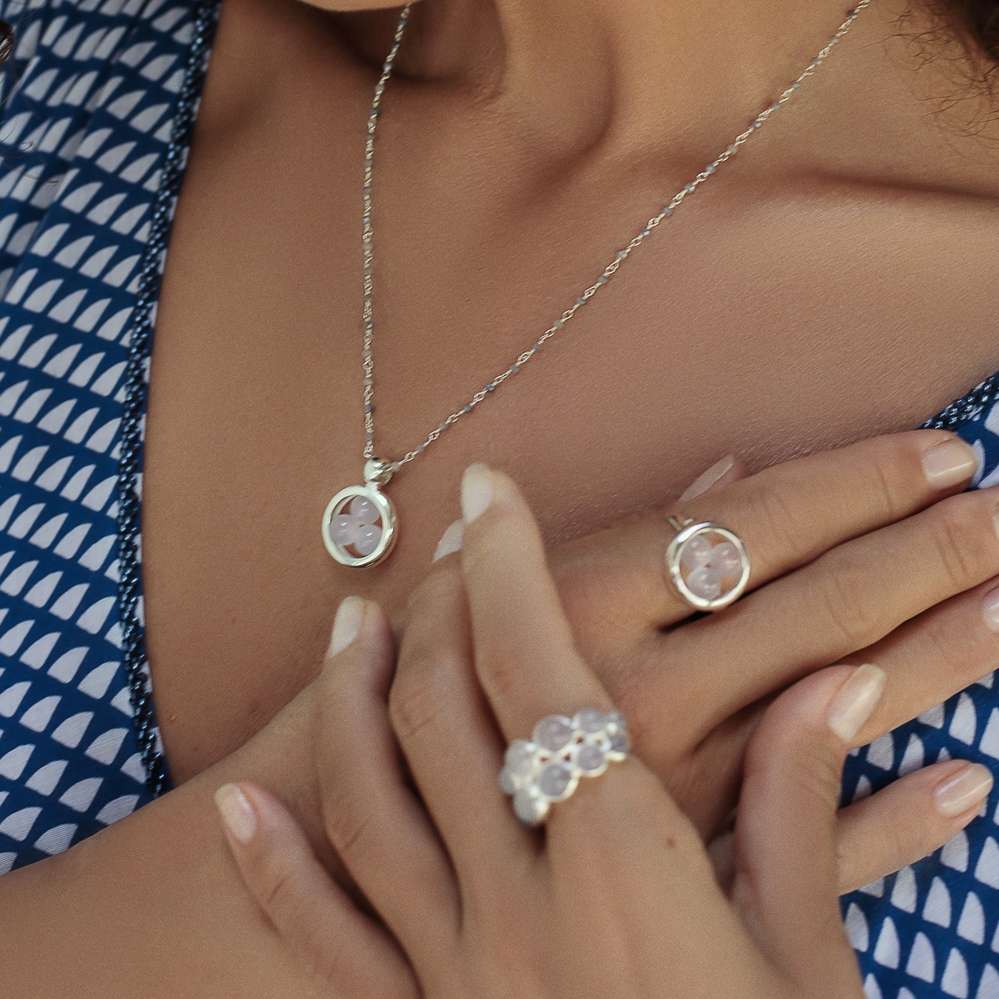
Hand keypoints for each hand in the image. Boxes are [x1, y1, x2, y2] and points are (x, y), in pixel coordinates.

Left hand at [213, 464, 944, 996]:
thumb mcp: (811, 963)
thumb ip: (804, 810)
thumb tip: (838, 683)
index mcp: (626, 875)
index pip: (539, 673)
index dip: (510, 565)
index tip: (493, 486)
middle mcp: (519, 909)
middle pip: (441, 712)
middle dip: (437, 606)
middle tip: (447, 539)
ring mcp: (453, 973)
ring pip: (369, 801)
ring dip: (350, 699)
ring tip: (353, 622)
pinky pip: (324, 943)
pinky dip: (275, 870)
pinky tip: (243, 806)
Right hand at [446, 428, 995, 888]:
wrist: (368, 826)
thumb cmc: (428, 682)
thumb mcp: (499, 584)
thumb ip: (615, 534)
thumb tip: (731, 470)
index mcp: (584, 604)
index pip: (753, 526)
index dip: (858, 482)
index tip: (942, 453)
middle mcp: (638, 691)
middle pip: (815, 604)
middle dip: (926, 548)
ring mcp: (670, 789)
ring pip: (836, 706)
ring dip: (940, 652)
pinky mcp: (679, 875)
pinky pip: (810, 850)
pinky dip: (898, 819)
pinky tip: (967, 783)